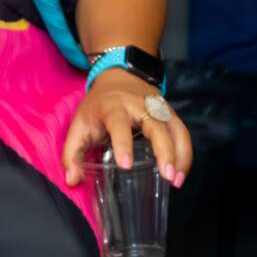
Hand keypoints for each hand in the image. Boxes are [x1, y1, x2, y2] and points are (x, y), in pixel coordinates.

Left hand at [62, 69, 193, 188]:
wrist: (119, 75)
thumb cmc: (98, 106)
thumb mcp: (79, 125)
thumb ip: (71, 153)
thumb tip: (72, 180)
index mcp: (114, 107)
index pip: (120, 124)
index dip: (123, 143)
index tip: (126, 165)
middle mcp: (140, 105)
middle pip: (157, 126)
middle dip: (164, 151)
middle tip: (166, 176)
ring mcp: (159, 108)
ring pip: (175, 130)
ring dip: (179, 155)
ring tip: (176, 181)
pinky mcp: (170, 113)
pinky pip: (182, 133)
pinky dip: (184, 154)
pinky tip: (180, 174)